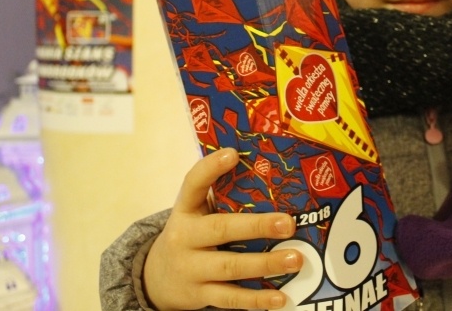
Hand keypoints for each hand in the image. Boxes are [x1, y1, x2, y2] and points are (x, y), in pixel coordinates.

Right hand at [143, 148, 302, 309]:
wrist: (156, 279)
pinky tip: (280, 298)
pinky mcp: (199, 295)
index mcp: (185, 210)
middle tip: (289, 223)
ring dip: (265, 264)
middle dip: (257, 227)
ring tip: (296, 259)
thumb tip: (272, 176)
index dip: (210, 168)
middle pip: (220, 229)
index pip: (192, 184)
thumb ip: (222, 197)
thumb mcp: (196, 213)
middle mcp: (184, 237)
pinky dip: (256, 299)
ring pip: (230, 267)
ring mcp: (190, 269)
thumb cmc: (192, 236)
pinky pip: (230, 298)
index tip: (233, 153)